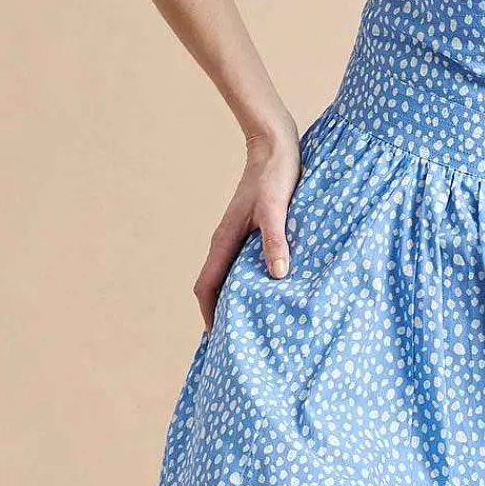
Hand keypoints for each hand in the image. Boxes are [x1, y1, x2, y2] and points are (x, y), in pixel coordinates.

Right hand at [194, 127, 300, 330]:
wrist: (275, 144)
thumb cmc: (275, 174)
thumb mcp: (276, 206)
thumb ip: (275, 238)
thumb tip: (277, 274)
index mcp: (225, 240)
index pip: (207, 287)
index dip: (210, 314)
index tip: (218, 339)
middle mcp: (227, 242)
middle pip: (215, 286)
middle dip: (221, 313)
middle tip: (236, 341)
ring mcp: (238, 236)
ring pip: (230, 276)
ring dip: (235, 299)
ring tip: (252, 322)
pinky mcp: (252, 231)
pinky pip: (245, 264)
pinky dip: (250, 283)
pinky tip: (270, 290)